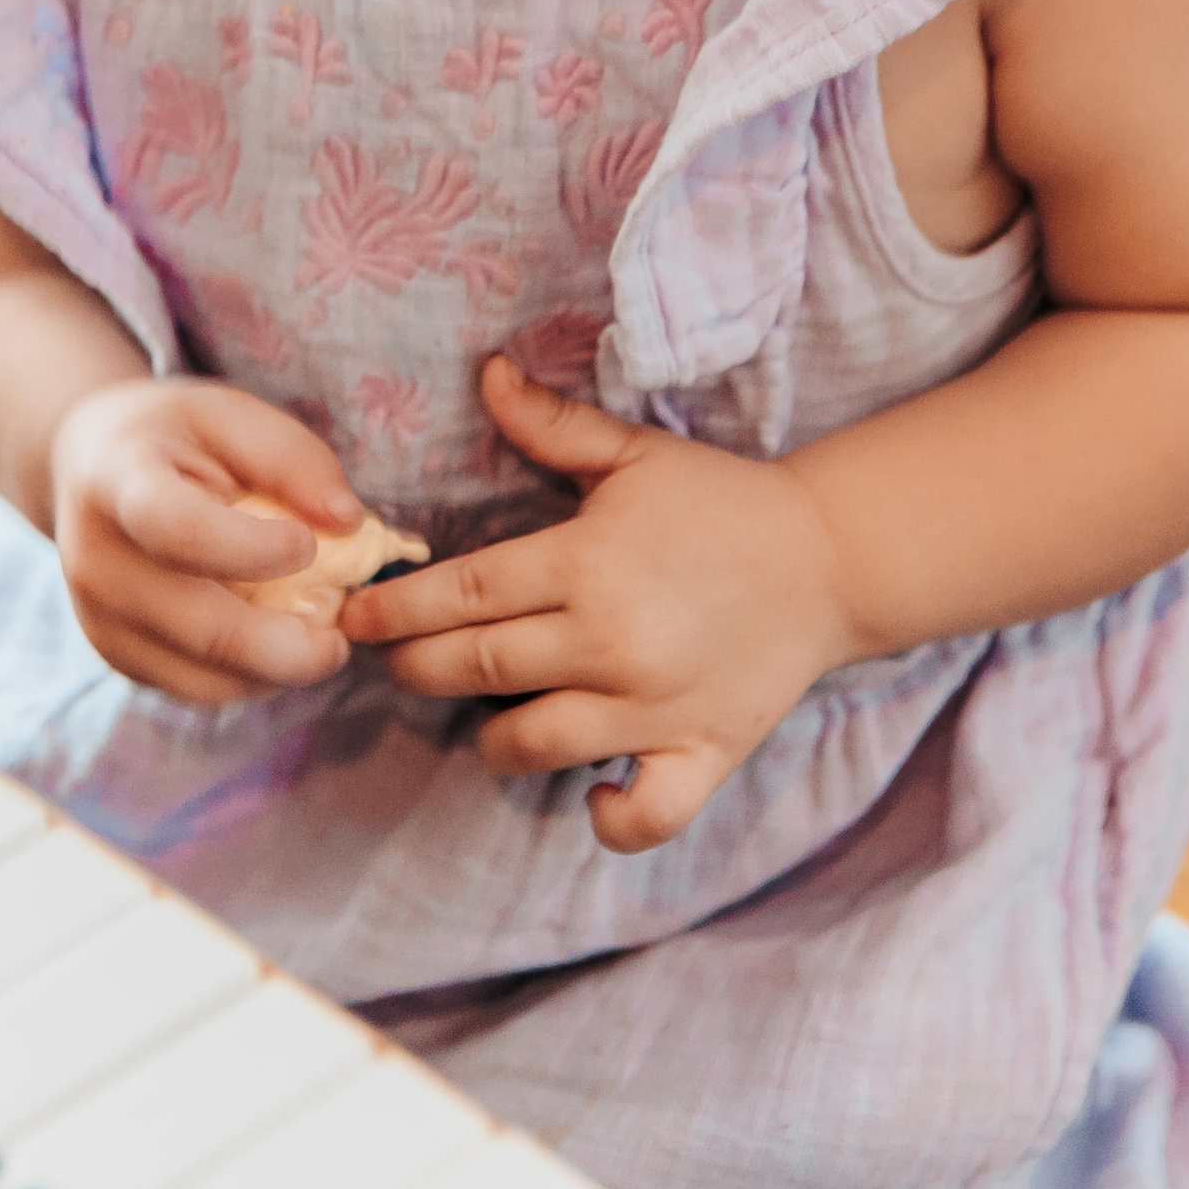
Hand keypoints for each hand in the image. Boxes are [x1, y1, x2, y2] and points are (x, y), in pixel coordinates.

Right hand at [53, 379, 363, 705]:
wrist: (87, 467)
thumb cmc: (175, 435)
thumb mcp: (229, 415)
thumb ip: (292, 458)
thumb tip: (348, 522)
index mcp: (117, 481)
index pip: (177, 531)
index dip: (251, 550)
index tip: (308, 544)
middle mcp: (95, 560)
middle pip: (200, 628)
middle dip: (288, 647)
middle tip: (342, 636)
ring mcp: (98, 619)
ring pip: (203, 678)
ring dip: (276, 671)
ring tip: (317, 634)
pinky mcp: (116, 657)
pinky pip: (195, 689)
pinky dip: (249, 679)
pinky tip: (275, 642)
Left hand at [342, 357, 852, 852]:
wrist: (831, 557)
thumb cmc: (722, 500)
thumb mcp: (634, 453)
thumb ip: (552, 424)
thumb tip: (486, 372)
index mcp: (588, 563)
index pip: (466, 593)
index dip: (400, 609)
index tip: (357, 618)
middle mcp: (611, 641)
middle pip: (478, 671)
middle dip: (418, 669)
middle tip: (393, 663)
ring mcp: (654, 707)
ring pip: (535, 745)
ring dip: (490, 741)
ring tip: (479, 719)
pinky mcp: (701, 754)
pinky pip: (641, 814)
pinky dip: (608, 816)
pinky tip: (590, 793)